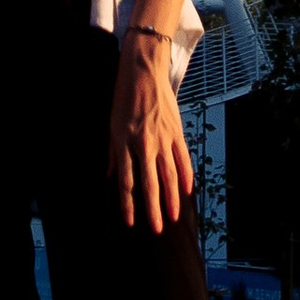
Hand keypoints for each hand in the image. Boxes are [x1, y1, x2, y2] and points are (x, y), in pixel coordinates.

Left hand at [108, 30, 191, 232]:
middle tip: (156, 229)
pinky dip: (185, 176)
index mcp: (124, 142)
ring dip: (171, 198)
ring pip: (169, 174)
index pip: (126, 181)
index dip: (128, 203)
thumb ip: (113, 153)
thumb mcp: (112, 125)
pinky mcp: (176, 131)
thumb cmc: (124, 97)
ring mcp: (163, 138)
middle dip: (152, 208)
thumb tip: (111, 177)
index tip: (130, 222)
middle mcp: (144, 143)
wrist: (144, 71)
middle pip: (149, 183)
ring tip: (173, 216)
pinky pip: (182, 158)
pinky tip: (187, 191)